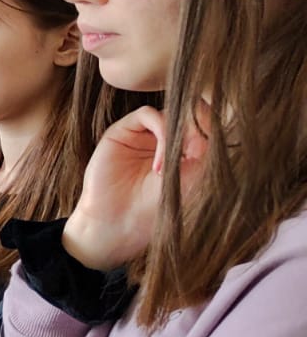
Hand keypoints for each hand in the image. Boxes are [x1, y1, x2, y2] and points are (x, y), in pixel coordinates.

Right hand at [63, 105, 210, 270]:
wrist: (119, 224)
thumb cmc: (157, 208)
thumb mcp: (194, 176)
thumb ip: (206, 145)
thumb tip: (208, 114)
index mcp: (185, 149)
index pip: (204, 123)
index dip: (213, 127)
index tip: (217, 147)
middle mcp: (164, 139)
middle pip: (189, 113)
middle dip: (198, 129)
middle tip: (198, 153)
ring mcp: (144, 134)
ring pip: (170, 112)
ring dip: (179, 135)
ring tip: (175, 166)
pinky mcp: (123, 131)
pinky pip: (149, 114)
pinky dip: (161, 132)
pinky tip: (160, 164)